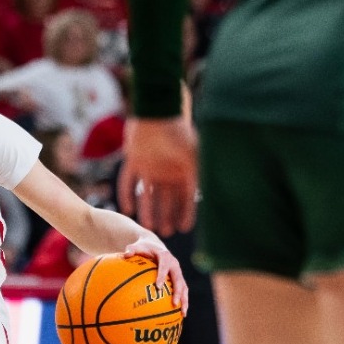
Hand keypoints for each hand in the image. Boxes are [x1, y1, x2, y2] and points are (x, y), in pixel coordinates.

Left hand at [119, 115, 197, 237]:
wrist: (157, 111)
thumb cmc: (179, 134)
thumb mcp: (195, 158)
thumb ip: (204, 179)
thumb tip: (216, 200)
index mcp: (183, 169)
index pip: (186, 196)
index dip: (186, 212)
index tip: (184, 228)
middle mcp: (167, 170)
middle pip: (167, 199)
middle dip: (167, 215)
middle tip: (165, 232)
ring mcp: (150, 166)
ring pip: (148, 194)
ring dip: (148, 210)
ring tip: (148, 226)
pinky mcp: (133, 160)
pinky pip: (128, 181)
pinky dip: (127, 194)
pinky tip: (127, 208)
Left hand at [124, 236, 188, 314]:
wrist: (155, 245)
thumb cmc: (144, 247)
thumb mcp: (137, 246)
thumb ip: (131, 250)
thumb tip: (125, 254)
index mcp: (165, 256)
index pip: (164, 266)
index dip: (162, 276)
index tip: (158, 287)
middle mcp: (174, 264)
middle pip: (178, 279)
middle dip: (177, 292)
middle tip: (174, 303)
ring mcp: (178, 272)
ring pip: (184, 286)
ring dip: (184, 299)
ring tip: (183, 313)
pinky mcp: (178, 278)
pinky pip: (182, 290)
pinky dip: (183, 300)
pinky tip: (181, 313)